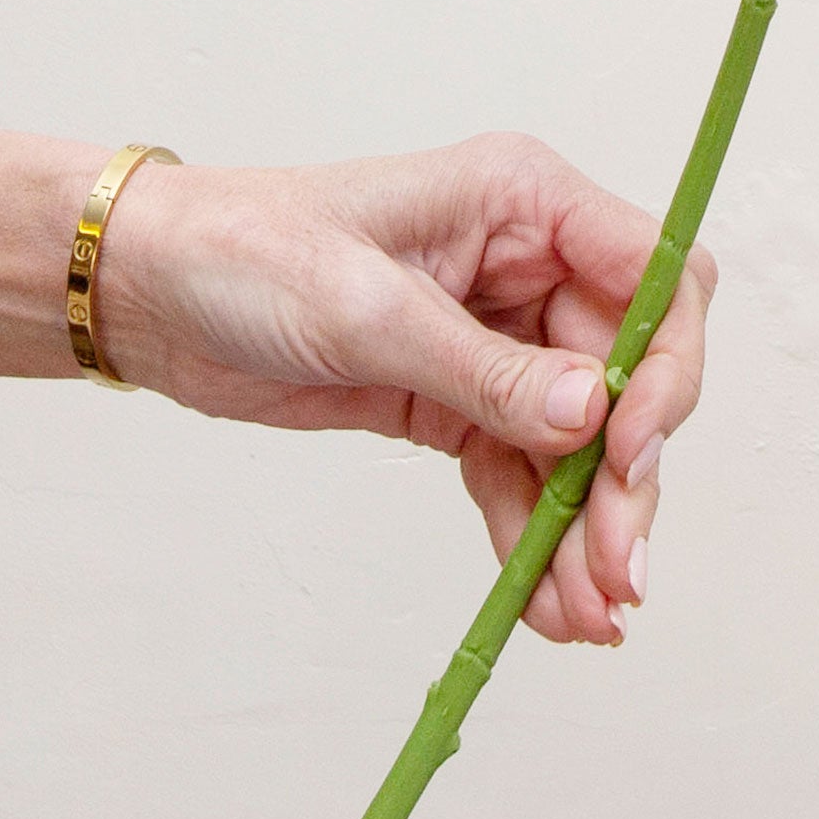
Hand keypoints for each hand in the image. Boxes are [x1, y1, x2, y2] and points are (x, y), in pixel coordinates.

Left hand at [0, 128, 714, 644]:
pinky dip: (536, 537)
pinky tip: (547, 605)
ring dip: (589, 528)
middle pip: (630, 378)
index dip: (666, 369)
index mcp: (524, 202)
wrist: (152, 293)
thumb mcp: (367, 309)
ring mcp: (497, 338)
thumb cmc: (245, 252)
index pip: (656, 279)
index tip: (630, 453)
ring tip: (589, 616)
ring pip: (582, 443)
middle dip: (628, 479)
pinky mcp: (456, 400)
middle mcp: (529, 266)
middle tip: (621, 575)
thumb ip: (488, 370)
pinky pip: (522, 474)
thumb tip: (596, 417)